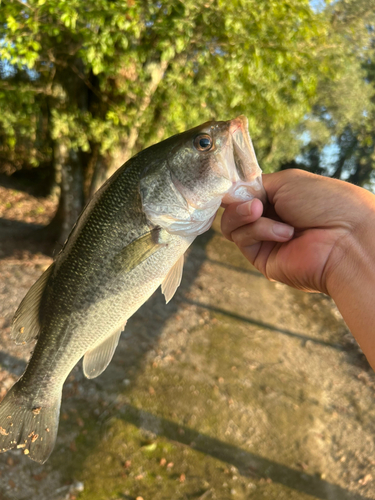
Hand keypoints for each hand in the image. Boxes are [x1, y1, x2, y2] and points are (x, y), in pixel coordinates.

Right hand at [221, 169, 374, 294]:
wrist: (345, 236)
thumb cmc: (324, 202)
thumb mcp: (287, 181)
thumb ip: (254, 185)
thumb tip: (228, 192)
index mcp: (279, 198)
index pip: (244, 193)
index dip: (236, 189)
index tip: (234, 185)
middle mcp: (270, 219)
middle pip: (233, 210)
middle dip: (239, 203)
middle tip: (255, 203)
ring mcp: (265, 240)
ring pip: (231, 226)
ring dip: (246, 215)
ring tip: (263, 213)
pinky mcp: (262, 259)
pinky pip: (242, 240)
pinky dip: (259, 231)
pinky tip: (284, 233)